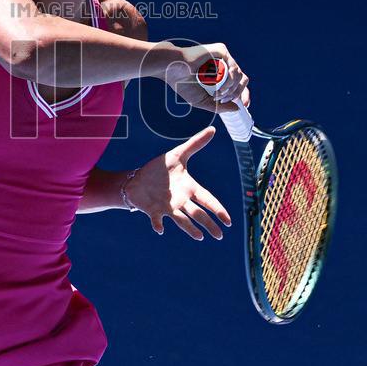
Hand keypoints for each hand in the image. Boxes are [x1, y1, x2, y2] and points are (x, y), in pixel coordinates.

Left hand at [123, 125, 231, 239]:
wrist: (137, 179)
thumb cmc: (160, 169)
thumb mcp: (178, 154)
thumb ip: (195, 144)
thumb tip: (213, 129)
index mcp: (190, 189)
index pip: (208, 200)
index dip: (218, 210)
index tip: (228, 221)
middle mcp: (181, 201)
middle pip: (198, 214)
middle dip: (209, 224)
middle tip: (219, 236)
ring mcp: (167, 207)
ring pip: (181, 220)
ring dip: (189, 228)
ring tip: (199, 237)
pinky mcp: (153, 211)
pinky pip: (156, 219)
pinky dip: (158, 225)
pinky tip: (160, 229)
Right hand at [161, 43, 249, 113]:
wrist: (173, 69)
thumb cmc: (183, 84)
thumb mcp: (203, 101)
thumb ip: (220, 107)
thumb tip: (237, 109)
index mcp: (219, 75)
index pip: (238, 85)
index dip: (244, 95)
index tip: (245, 105)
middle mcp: (223, 65)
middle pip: (243, 80)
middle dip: (238, 93)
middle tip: (224, 100)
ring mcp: (223, 58)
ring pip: (240, 76)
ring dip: (230, 89)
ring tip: (217, 94)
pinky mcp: (222, 51)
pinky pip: (234, 68)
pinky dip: (229, 80)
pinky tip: (219, 86)